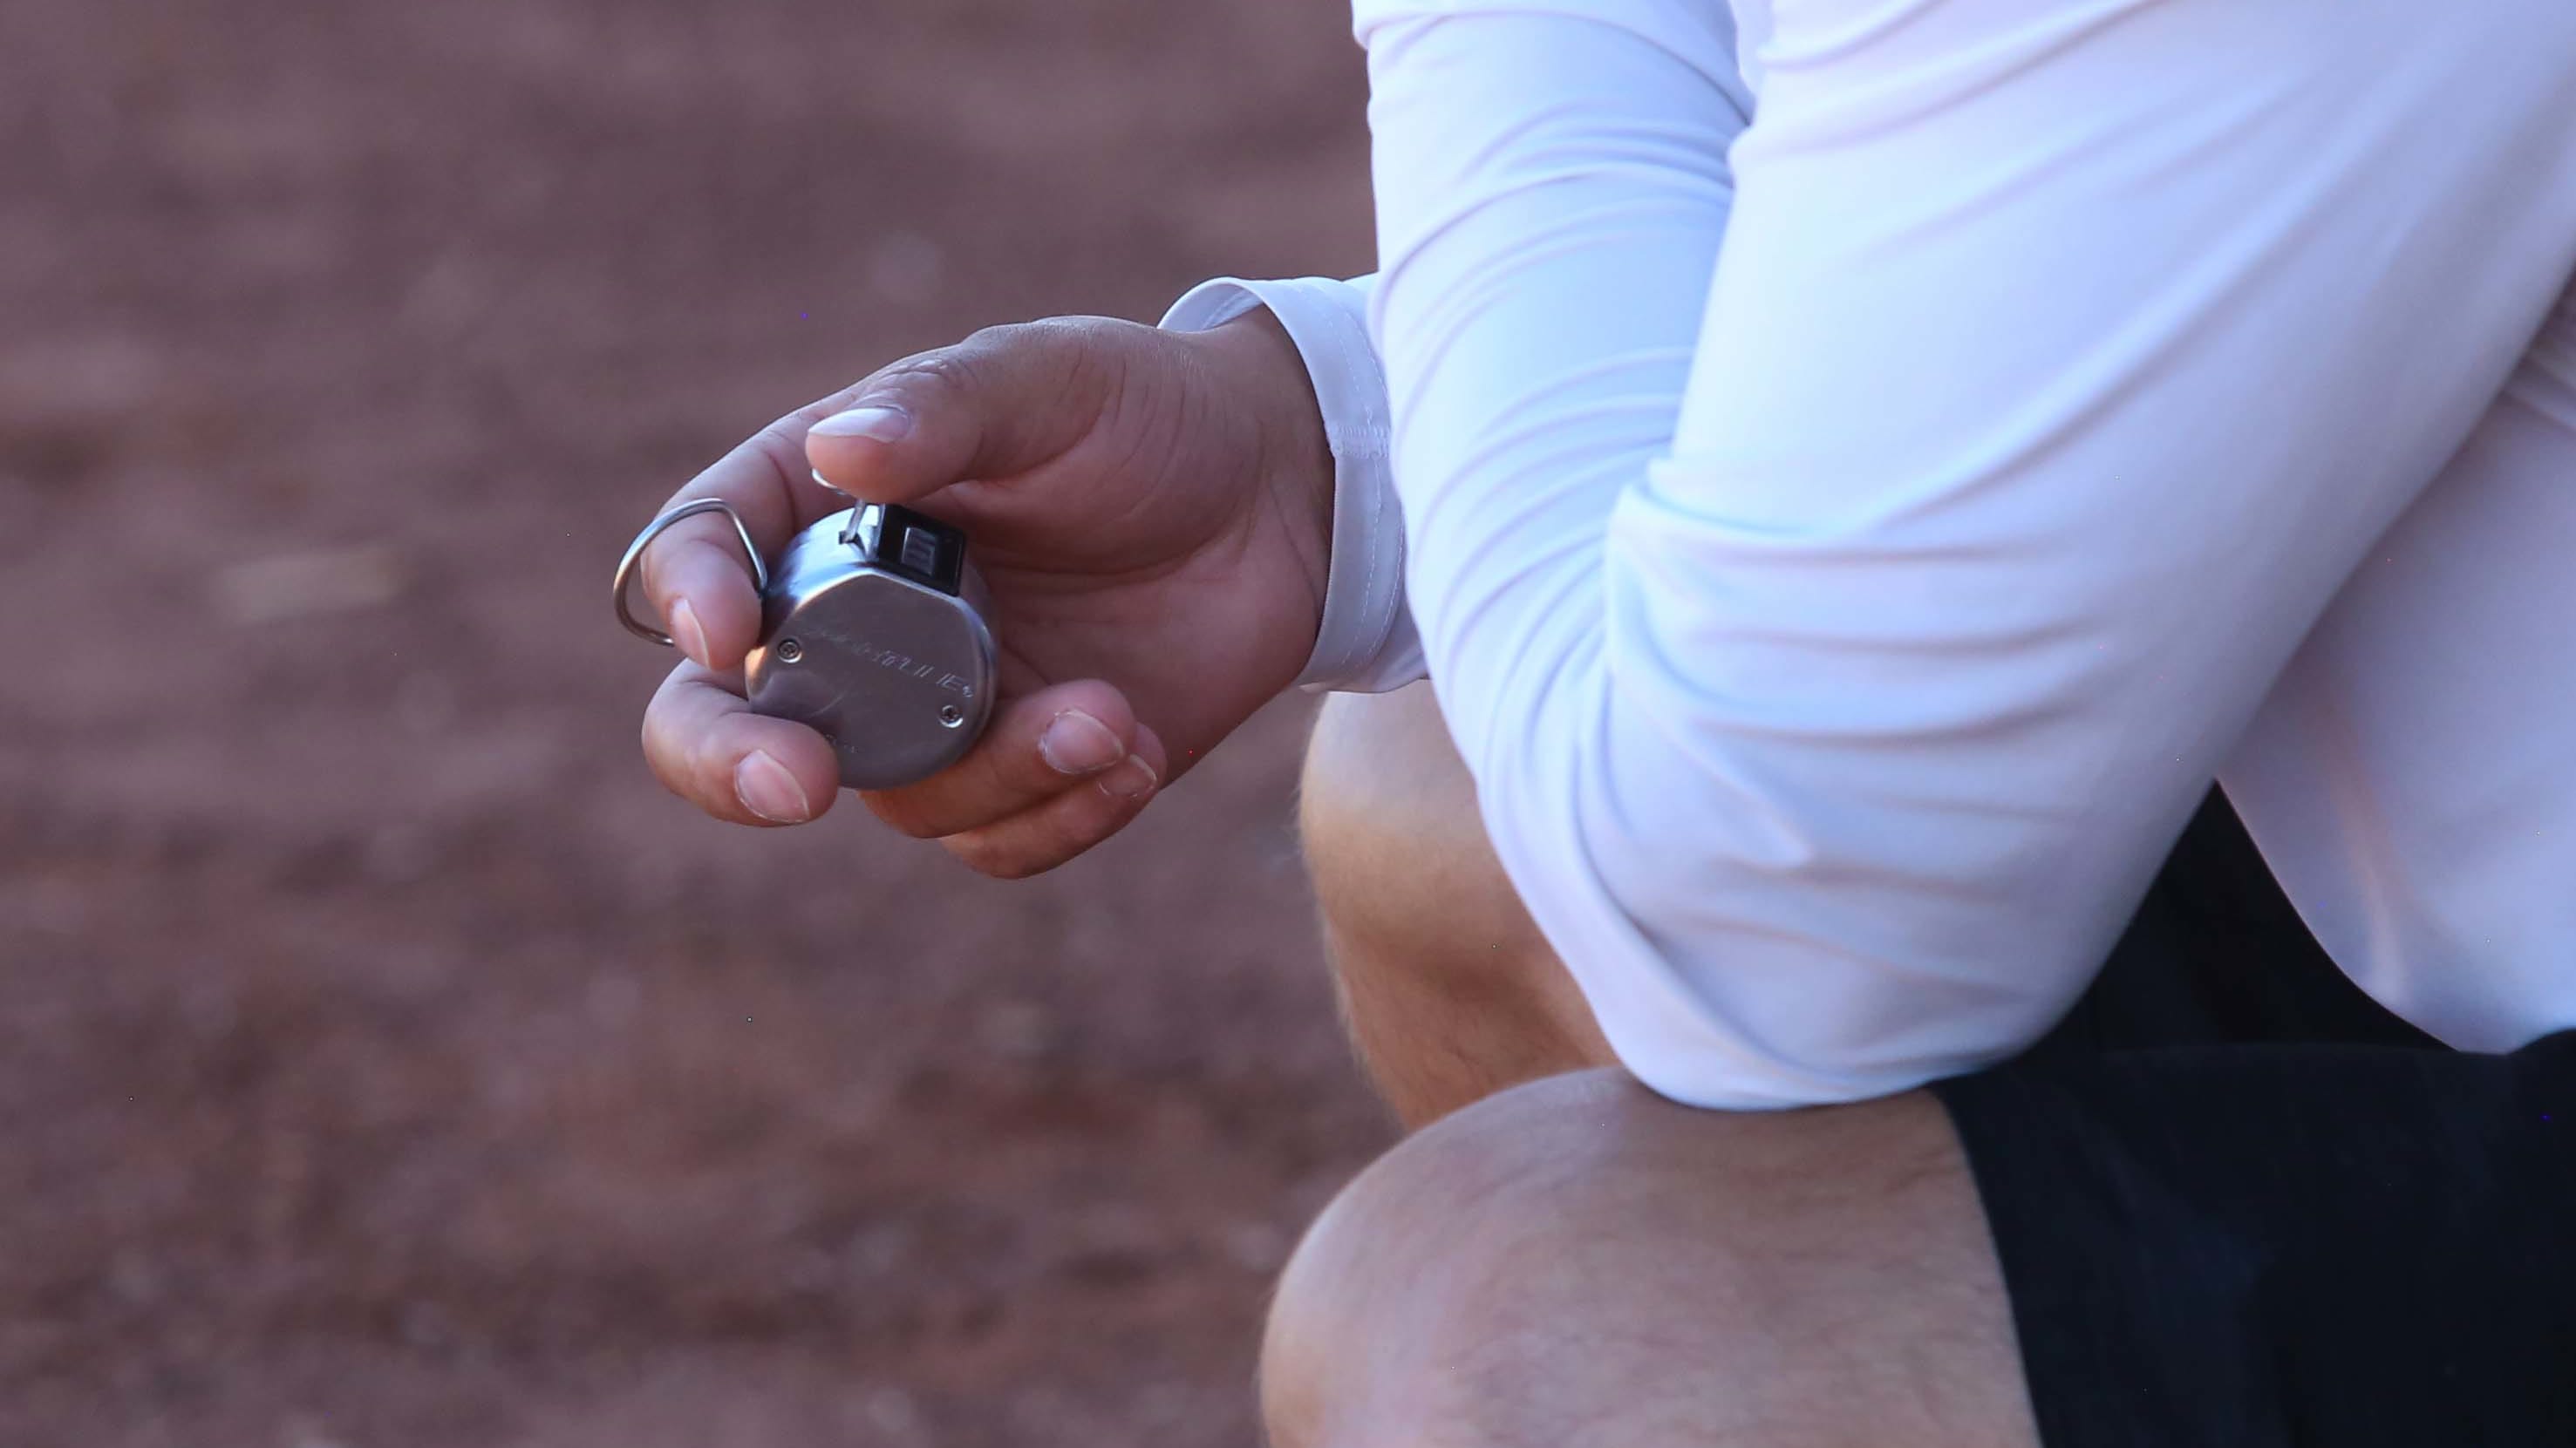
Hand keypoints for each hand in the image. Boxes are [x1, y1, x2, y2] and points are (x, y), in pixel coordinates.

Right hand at [632, 310, 1332, 876]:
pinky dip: (1063, 813)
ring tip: (1109, 717)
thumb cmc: (1148, 413)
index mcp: (825, 504)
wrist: (1285, 498)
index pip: (703, 553)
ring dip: (998, 775)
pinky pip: (997, 843)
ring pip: (896, 799)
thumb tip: (843, 452)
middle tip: (795, 784)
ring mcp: (935, 711)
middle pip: (724, 720)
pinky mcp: (1025, 773)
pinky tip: (1137, 746)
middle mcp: (855, 621)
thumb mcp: (1048, 380)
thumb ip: (945, 408)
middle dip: (734, 764)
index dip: (686, 597)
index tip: (725, 631)